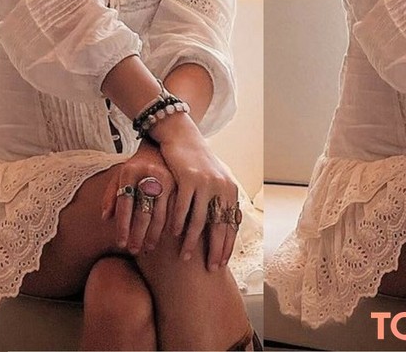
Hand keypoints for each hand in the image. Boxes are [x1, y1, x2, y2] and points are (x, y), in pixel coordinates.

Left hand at [102, 141, 174, 254]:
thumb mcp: (119, 175)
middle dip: (138, 234)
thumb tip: (105, 218)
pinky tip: (166, 236)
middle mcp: (148, 174)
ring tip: (149, 248)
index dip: (122, 226)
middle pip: (142, 211)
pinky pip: (176, 209)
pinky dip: (171, 225)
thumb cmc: (135, 166)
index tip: (121, 243)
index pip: (124, 204)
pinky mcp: (180, 183)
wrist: (160, 146)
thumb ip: (111, 195)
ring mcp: (166, 178)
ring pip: (161, 214)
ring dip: (155, 234)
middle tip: (134, 250)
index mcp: (129, 172)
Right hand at [148, 113, 239, 271]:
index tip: (220, 264)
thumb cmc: (197, 163)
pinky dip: (178, 222)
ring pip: (199, 220)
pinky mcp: (188, 178)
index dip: (226, 246)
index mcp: (231, 191)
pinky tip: (173, 234)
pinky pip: (182, 207)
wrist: (183, 137)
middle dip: (214, 250)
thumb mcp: (215, 181)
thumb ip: (220, 201)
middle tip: (209, 268)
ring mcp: (206, 183)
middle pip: (219, 226)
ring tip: (186, 256)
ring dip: (192, 241)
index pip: (232, 225)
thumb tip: (229, 227)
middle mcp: (222, 188)